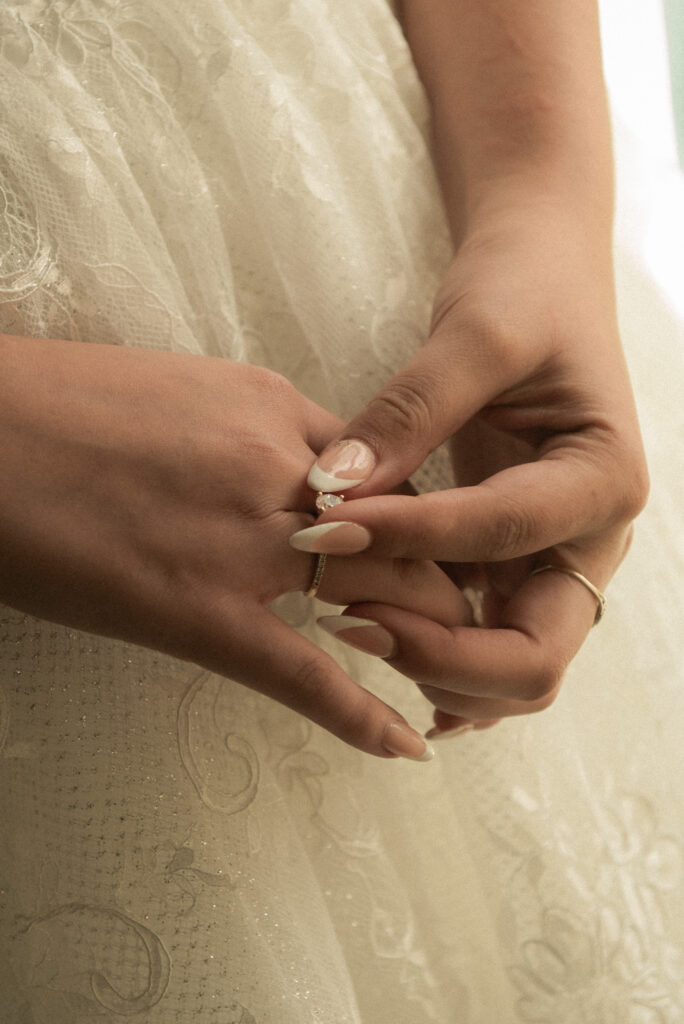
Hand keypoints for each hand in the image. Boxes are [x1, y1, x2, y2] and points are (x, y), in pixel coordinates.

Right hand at [0, 335, 470, 757]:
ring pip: (377, 596)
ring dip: (422, 640)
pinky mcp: (198, 612)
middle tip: (459, 623)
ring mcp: (243, 542)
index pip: (386, 472)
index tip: (429, 553)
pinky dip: (361, 716)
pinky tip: (404, 746)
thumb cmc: (59, 404)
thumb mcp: (178, 391)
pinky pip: (303, 674)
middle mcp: (277, 468)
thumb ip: (248, 432)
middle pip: (405, 533)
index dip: (418, 520)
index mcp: (272, 406)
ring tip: (448, 678)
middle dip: (443, 583)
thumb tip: (285, 473)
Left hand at [291, 206, 648, 728]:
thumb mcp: (476, 334)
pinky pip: (486, 641)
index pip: (503, 531)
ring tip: (351, 624)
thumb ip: (409, 413)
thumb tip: (334, 489)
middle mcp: (591, 540)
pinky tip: (379, 642)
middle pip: (534, 655)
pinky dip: (440, 660)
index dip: (410, 538)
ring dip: (435, 667)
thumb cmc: (525, 294)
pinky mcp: (518, 565)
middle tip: (346, 616)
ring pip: (512, 670)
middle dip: (437, 652)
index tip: (324, 526)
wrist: (542, 287)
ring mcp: (556, 561)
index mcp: (602, 478)